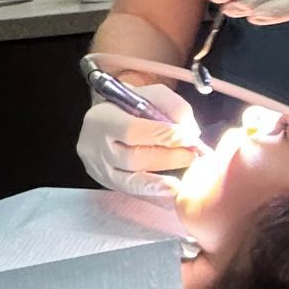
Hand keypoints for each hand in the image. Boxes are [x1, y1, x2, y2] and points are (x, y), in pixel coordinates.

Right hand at [77, 77, 200, 201]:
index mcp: (103, 118)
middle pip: (132, 158)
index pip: (133, 130)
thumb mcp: (150, 94)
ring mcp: (98, 168)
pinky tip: (170, 192)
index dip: (163, 136)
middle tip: (192, 156)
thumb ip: (172, 106)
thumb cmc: (130, 106)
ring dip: (160, 183)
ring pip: (130, 181)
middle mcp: (95, 145)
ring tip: (182, 181)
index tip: (189, 138)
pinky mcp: (106, 182)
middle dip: (167, 158)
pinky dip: (153, 194)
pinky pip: (131, 192)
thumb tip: (191, 132)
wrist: (103, 121)